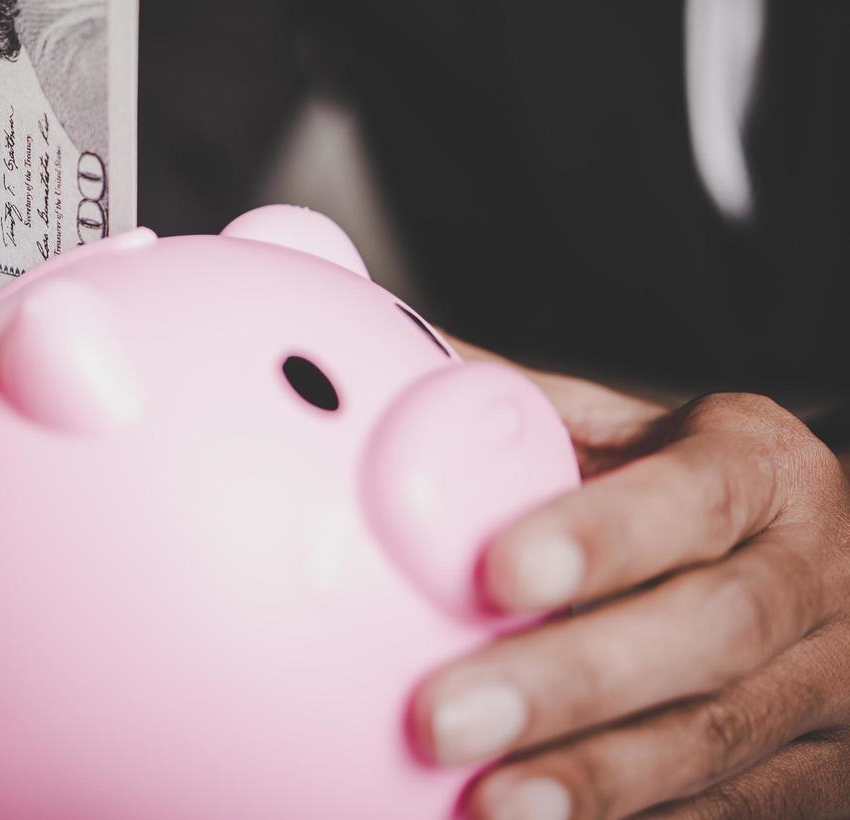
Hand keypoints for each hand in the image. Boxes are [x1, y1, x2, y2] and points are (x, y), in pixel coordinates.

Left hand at [413, 354, 849, 818]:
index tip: (496, 573)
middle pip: (713, 632)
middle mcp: (818, 573)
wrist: (807, 565)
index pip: (695, 496)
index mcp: (764, 469)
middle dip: (571, 681)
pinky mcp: (821, 771)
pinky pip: (736, 810)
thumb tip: (370, 396)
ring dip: (598, 778)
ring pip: (722, 741)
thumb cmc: (672, 492)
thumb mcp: (620, 438)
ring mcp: (832, 683)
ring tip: (488, 804)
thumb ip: (521, 425)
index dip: (601, 537)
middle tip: (444, 716)